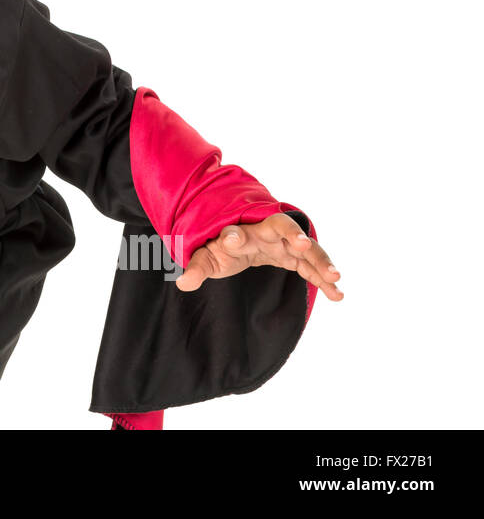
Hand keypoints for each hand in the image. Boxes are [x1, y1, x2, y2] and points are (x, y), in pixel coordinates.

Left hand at [175, 212, 342, 301]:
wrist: (238, 239)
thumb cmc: (221, 246)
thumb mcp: (207, 258)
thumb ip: (197, 268)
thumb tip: (182, 283)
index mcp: (239, 232)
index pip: (236, 232)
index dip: (233, 237)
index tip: (230, 240)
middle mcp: (265, 232)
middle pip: (282, 227)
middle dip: (292, 235)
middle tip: (301, 244)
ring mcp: (283, 243)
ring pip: (305, 248)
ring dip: (320, 260)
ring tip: (334, 277)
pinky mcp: (294, 256)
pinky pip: (312, 266)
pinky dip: (324, 278)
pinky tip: (337, 294)